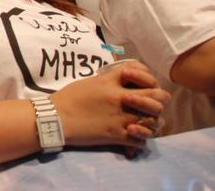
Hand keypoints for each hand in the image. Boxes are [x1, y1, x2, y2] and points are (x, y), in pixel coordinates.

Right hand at [52, 61, 169, 150]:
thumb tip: (123, 80)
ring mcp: (121, 118)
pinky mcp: (117, 135)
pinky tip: (135, 137)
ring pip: (154, 120)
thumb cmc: (69, 98)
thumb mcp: (90, 81)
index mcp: (112, 83)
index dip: (148, 78)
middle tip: (153, 104)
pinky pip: (142, 140)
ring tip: (146, 122)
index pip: (143, 74)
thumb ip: (109, 80)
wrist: (55, 118)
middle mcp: (121, 98)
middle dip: (159, 99)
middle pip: (157, 96)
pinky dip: (141, 140)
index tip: (144, 83)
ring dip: (153, 122)